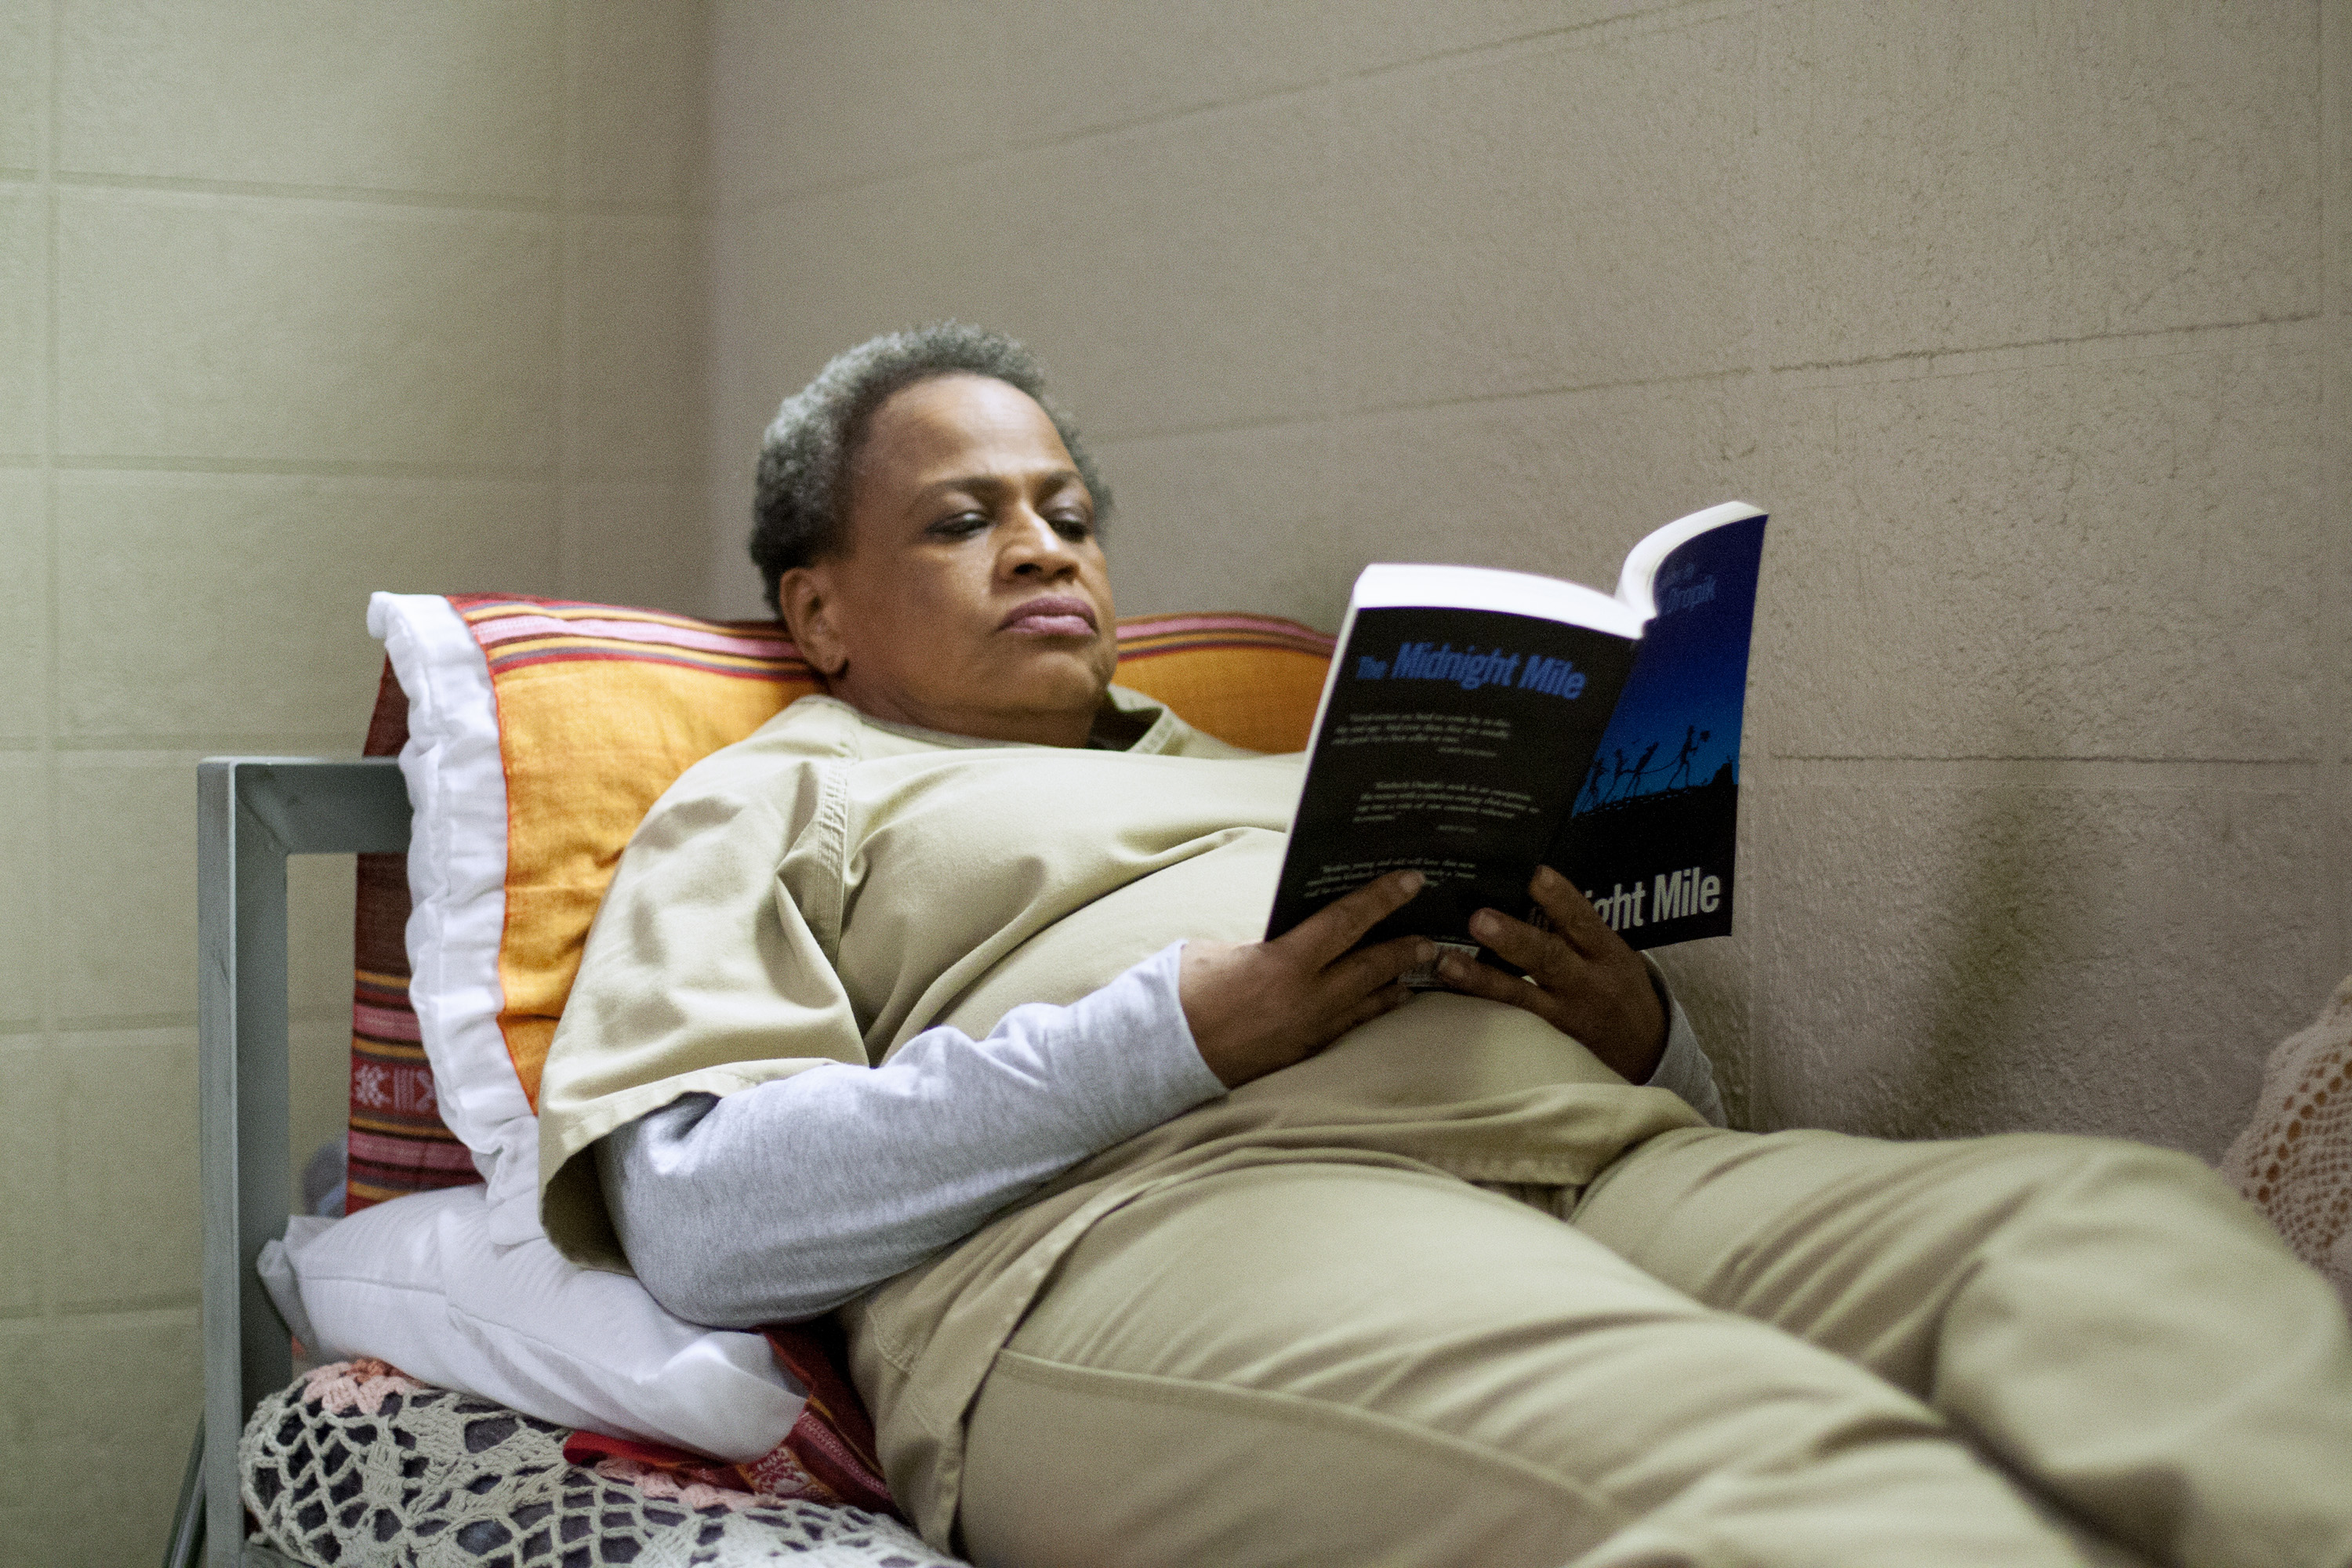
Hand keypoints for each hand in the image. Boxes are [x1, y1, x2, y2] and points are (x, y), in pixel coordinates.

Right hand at [1180, 870, 1435, 1088]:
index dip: (1382, 898)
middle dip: (1405, 948)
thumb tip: (1291, 937)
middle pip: (1370, 966)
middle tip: (1432, 935)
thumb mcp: (1220, 951)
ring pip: (1367, 1003)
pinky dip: (1371, 1010)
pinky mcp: (1301, 1053)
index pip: (1346, 922)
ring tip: (1421, 968)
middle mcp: (1305, 999)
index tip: (1412, 880)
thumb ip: (1264, 944)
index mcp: (1283, 963)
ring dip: (1396, 983)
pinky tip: (1386, 1002)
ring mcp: (1307, 1030)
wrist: (1161, 1056)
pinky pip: (1348, 1027)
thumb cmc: (1182, 994)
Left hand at [1432, 864, 1666, 1083]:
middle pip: (1549, 958)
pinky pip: (1513, 1015)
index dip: (1561, 898)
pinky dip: (1482, 999)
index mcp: (1607, 951)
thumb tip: (1533, 884)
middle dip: (1514, 938)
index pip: (1584, 920)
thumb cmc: (1620, 983)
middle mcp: (1587, 980)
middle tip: (1479, 919)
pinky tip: (1452, 989)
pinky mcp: (1549, 1033)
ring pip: (1521, 993)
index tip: (1537, 874)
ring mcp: (1566, 1009)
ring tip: (1449, 963)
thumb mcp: (1613, 950)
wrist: (1646, 1045)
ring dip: (1482, 977)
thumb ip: (1579, 926)